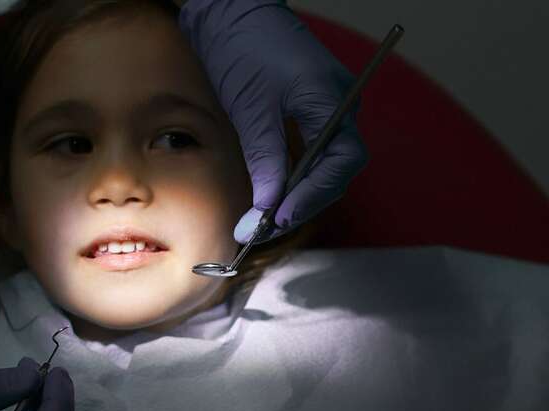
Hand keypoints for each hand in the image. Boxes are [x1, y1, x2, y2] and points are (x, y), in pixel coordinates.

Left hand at [177, 0, 368, 243]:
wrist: (230, 12)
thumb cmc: (244, 45)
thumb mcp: (252, 107)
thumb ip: (266, 158)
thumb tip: (268, 207)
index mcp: (333, 100)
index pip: (341, 162)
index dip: (312, 196)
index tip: (279, 219)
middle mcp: (338, 108)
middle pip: (334, 172)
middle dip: (300, 204)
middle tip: (260, 229)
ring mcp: (325, 111)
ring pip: (321, 168)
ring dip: (295, 196)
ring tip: (261, 221)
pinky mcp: (306, 113)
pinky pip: (309, 156)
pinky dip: (291, 180)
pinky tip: (271, 196)